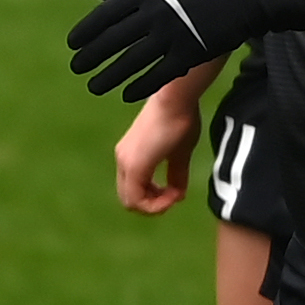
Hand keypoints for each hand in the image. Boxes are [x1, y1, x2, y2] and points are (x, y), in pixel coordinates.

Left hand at [67, 0, 304, 102]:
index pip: (106, 16)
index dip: (86, 32)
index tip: (72, 45)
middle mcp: (155, 13)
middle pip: (113, 41)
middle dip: (90, 57)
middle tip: (76, 68)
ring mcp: (172, 34)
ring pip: (131, 62)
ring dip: (109, 77)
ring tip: (94, 87)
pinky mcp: (190, 54)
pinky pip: (157, 75)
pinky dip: (139, 87)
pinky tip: (126, 94)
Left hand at [113, 75, 208, 214]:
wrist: (176, 99)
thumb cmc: (181, 119)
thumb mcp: (179, 153)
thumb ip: (175, 174)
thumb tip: (178, 194)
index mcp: (131, 156)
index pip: (134, 191)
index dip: (154, 199)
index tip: (175, 192)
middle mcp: (123, 160)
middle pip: (129, 200)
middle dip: (153, 204)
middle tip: (174, 197)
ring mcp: (126, 162)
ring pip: (131, 202)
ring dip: (154, 205)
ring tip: (174, 195)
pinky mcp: (134, 165)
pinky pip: (137, 199)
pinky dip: (155, 204)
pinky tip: (173, 195)